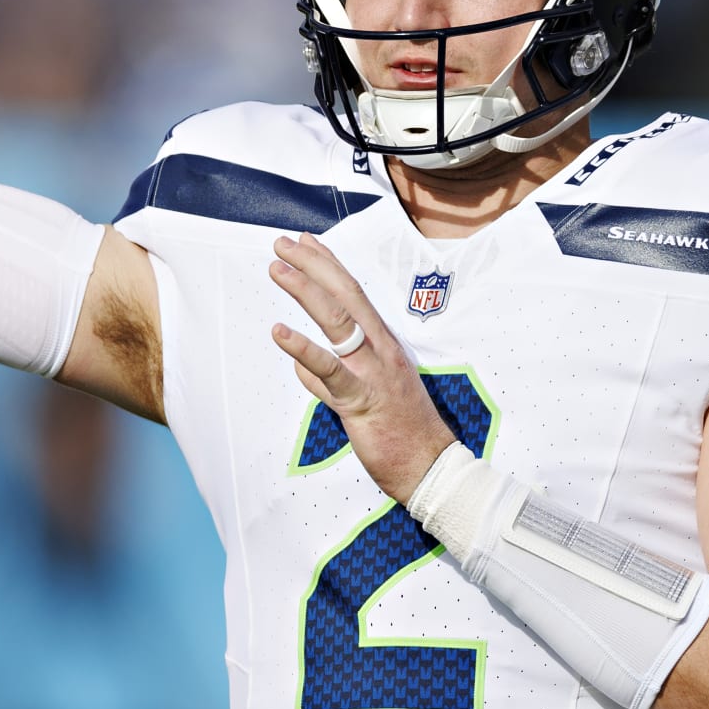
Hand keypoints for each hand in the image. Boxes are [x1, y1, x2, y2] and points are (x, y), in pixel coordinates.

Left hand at [268, 233, 457, 504]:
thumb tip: (302, 368)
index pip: (354, 294)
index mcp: (384, 345)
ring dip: (305, 290)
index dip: (328, 265)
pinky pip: (329, 369)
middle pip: (345, 295)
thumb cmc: (402, 431)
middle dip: (312, 264)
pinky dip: (302, 348)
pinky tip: (279, 331)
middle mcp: (380, 350)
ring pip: (337, 321)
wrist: (431, 467)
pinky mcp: (360, 399)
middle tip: (282, 243)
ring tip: (276, 269)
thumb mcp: (369, 393)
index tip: (306, 242)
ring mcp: (372, 372)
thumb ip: (334, 377)